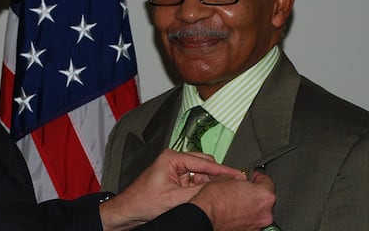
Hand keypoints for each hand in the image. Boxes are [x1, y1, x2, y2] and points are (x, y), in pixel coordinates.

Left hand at [99, 149, 245, 230]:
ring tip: (221, 194)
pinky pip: (195, 180)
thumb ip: (199, 192)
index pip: (206, 162)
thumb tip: (220, 189)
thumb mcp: (176, 199)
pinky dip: (202, 188)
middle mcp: (174, 159)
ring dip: (210, 184)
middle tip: (232, 187)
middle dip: (218, 177)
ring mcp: (175, 169)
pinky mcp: (176, 178)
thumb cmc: (143, 202)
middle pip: (206, 165)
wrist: (129, 211)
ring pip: (202, 174)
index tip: (239, 176)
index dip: (225, 171)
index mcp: (173, 158)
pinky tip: (208, 196)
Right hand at [190, 171, 275, 230]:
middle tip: (242, 188)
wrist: (205, 215)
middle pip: (264, 199)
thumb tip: (239, 179)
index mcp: (264, 196)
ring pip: (257, 211)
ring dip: (249, 205)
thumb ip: (239, 178)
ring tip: (234, 200)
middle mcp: (265, 213)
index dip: (258, 176)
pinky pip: (249, 221)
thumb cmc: (215, 199)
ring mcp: (257, 225)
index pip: (267, 181)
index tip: (254, 176)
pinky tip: (232, 211)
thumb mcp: (226, 177)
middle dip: (253, 193)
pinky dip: (243, 216)